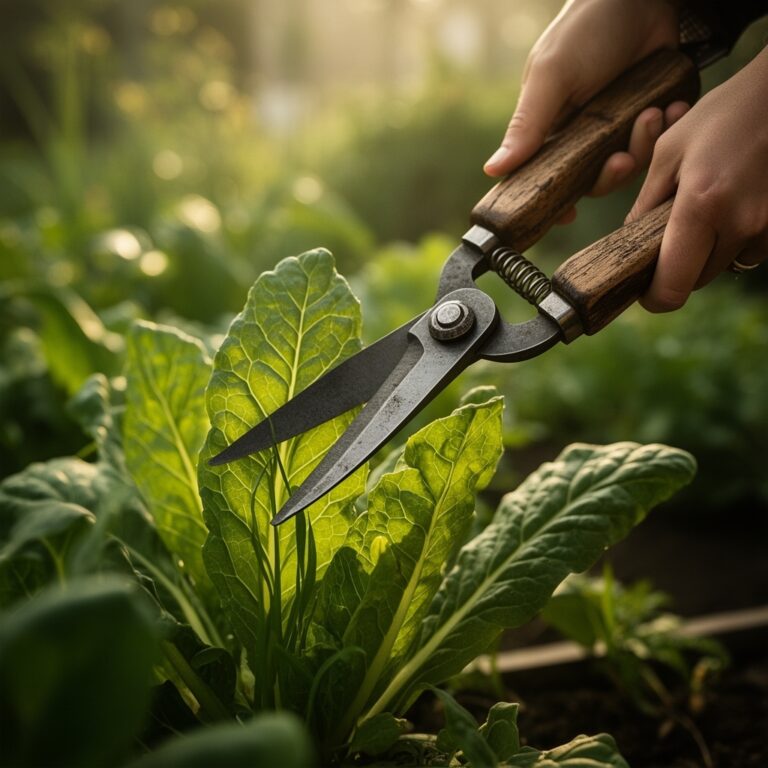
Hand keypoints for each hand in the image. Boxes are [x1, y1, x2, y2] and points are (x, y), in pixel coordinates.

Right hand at [484, 0, 682, 221]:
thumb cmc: (586, 29)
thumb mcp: (551, 76)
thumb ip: (527, 125)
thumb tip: (492, 170)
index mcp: (551, 129)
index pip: (546, 178)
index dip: (555, 202)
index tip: (566, 216)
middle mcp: (583, 134)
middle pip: (593, 181)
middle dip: (611, 174)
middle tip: (622, 156)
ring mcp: (619, 126)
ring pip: (630, 164)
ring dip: (644, 145)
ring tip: (654, 113)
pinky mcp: (651, 113)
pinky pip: (661, 140)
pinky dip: (669, 127)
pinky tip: (672, 106)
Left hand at [629, 46, 767, 311]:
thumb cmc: (721, 115)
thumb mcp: (669, 153)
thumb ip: (646, 206)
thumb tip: (629, 245)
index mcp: (701, 207)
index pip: (672, 287)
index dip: (654, 297)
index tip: (643, 288)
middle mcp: (740, 224)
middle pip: (697, 279)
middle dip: (679, 265)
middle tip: (672, 232)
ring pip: (725, 266)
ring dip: (709, 252)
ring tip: (708, 208)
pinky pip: (751, 250)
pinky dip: (736, 239)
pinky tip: (733, 204)